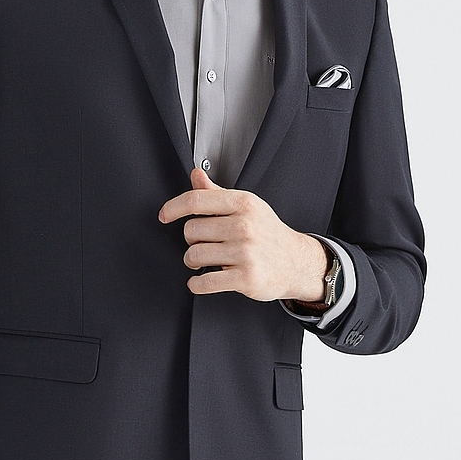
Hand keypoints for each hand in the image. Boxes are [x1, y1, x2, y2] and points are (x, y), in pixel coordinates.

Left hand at [159, 167, 327, 302]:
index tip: (164, 215)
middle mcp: (244, 226)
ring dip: (193, 262)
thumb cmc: (267, 233)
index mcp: (243, 204)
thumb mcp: (246, 207)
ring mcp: (246, 252)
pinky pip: (204, 282)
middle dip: (191, 239)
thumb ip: (217, 193)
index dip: (173, 208)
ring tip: (206, 262)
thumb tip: (196, 175)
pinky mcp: (245, 278)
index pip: (197, 200)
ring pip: (194, 255)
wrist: (296, 262)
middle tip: (203, 243)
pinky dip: (196, 284)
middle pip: (191, 230)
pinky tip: (201, 280)